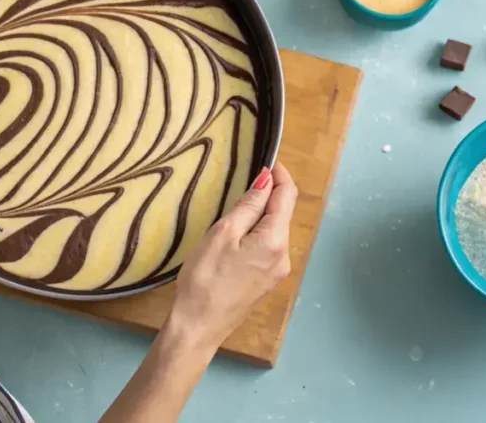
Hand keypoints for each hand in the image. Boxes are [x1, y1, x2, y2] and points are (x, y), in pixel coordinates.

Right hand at [167, 163, 298, 352]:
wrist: (198, 326)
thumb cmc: (205, 278)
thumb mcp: (223, 233)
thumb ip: (248, 205)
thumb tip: (266, 180)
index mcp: (275, 241)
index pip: (287, 197)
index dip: (279, 175)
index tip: (267, 159)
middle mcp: (283, 256)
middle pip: (282, 214)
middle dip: (270, 194)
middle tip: (246, 179)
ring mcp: (276, 271)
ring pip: (274, 230)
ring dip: (261, 214)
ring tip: (237, 205)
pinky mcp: (265, 281)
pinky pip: (267, 246)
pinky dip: (257, 232)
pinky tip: (238, 232)